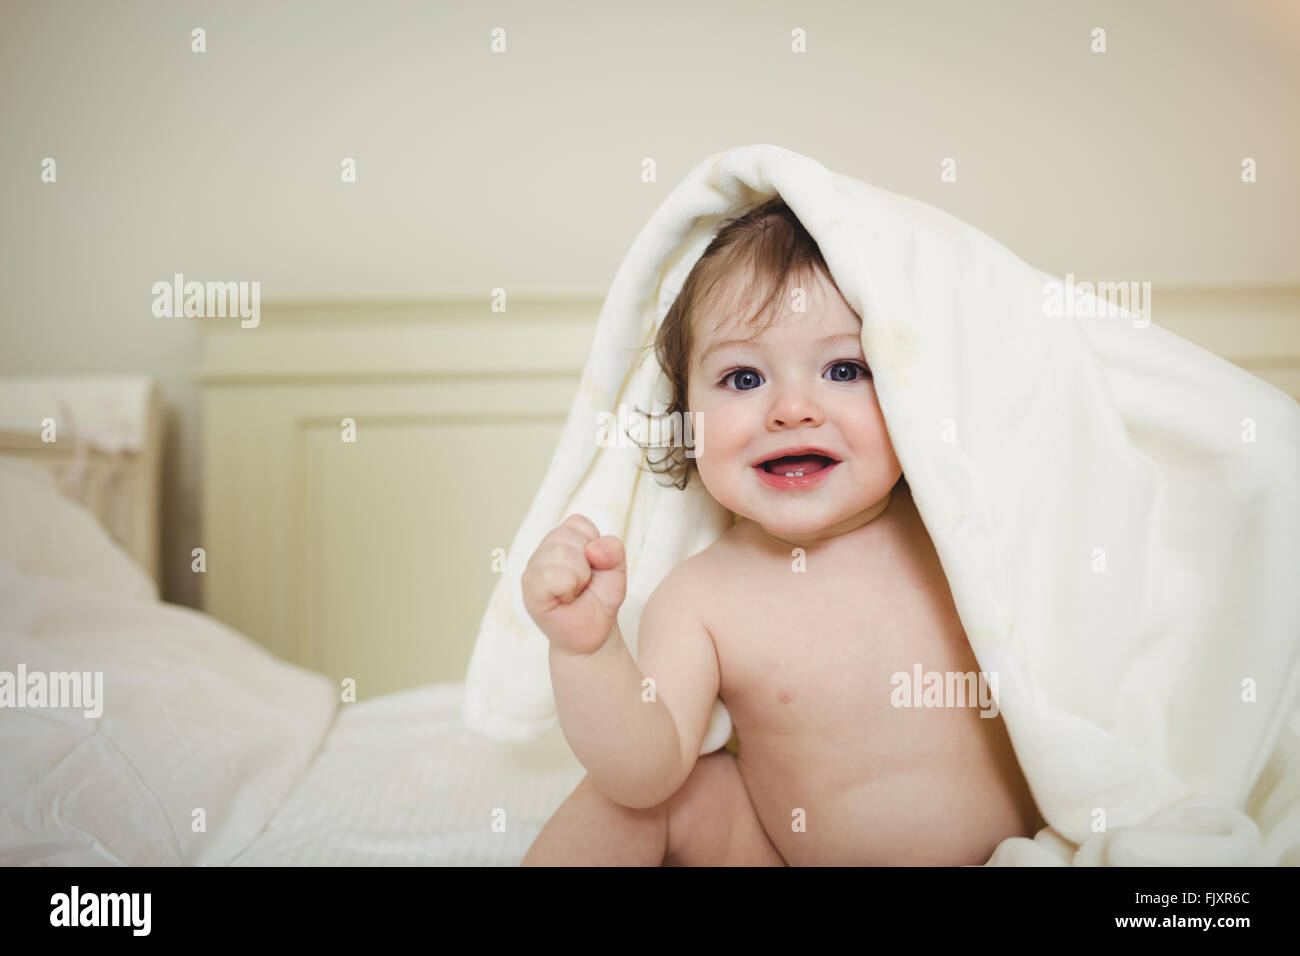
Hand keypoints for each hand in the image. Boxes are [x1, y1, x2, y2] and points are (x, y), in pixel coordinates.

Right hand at [522, 514, 626, 655]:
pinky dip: (566, 588)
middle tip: (584, 583)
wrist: (594, 633)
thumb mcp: (616, 570)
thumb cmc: (599, 599)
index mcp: (561, 540)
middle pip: (567, 537)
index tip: (593, 567)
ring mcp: (533, 571)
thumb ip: (613, 550)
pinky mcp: (530, 592)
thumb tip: (593, 549)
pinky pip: (549, 576)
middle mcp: (543, 551)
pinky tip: (565, 598)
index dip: (594, 546)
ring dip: (578, 577)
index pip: (577, 523)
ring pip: (559, 554)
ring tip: (575, 591)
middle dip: (586, 564)